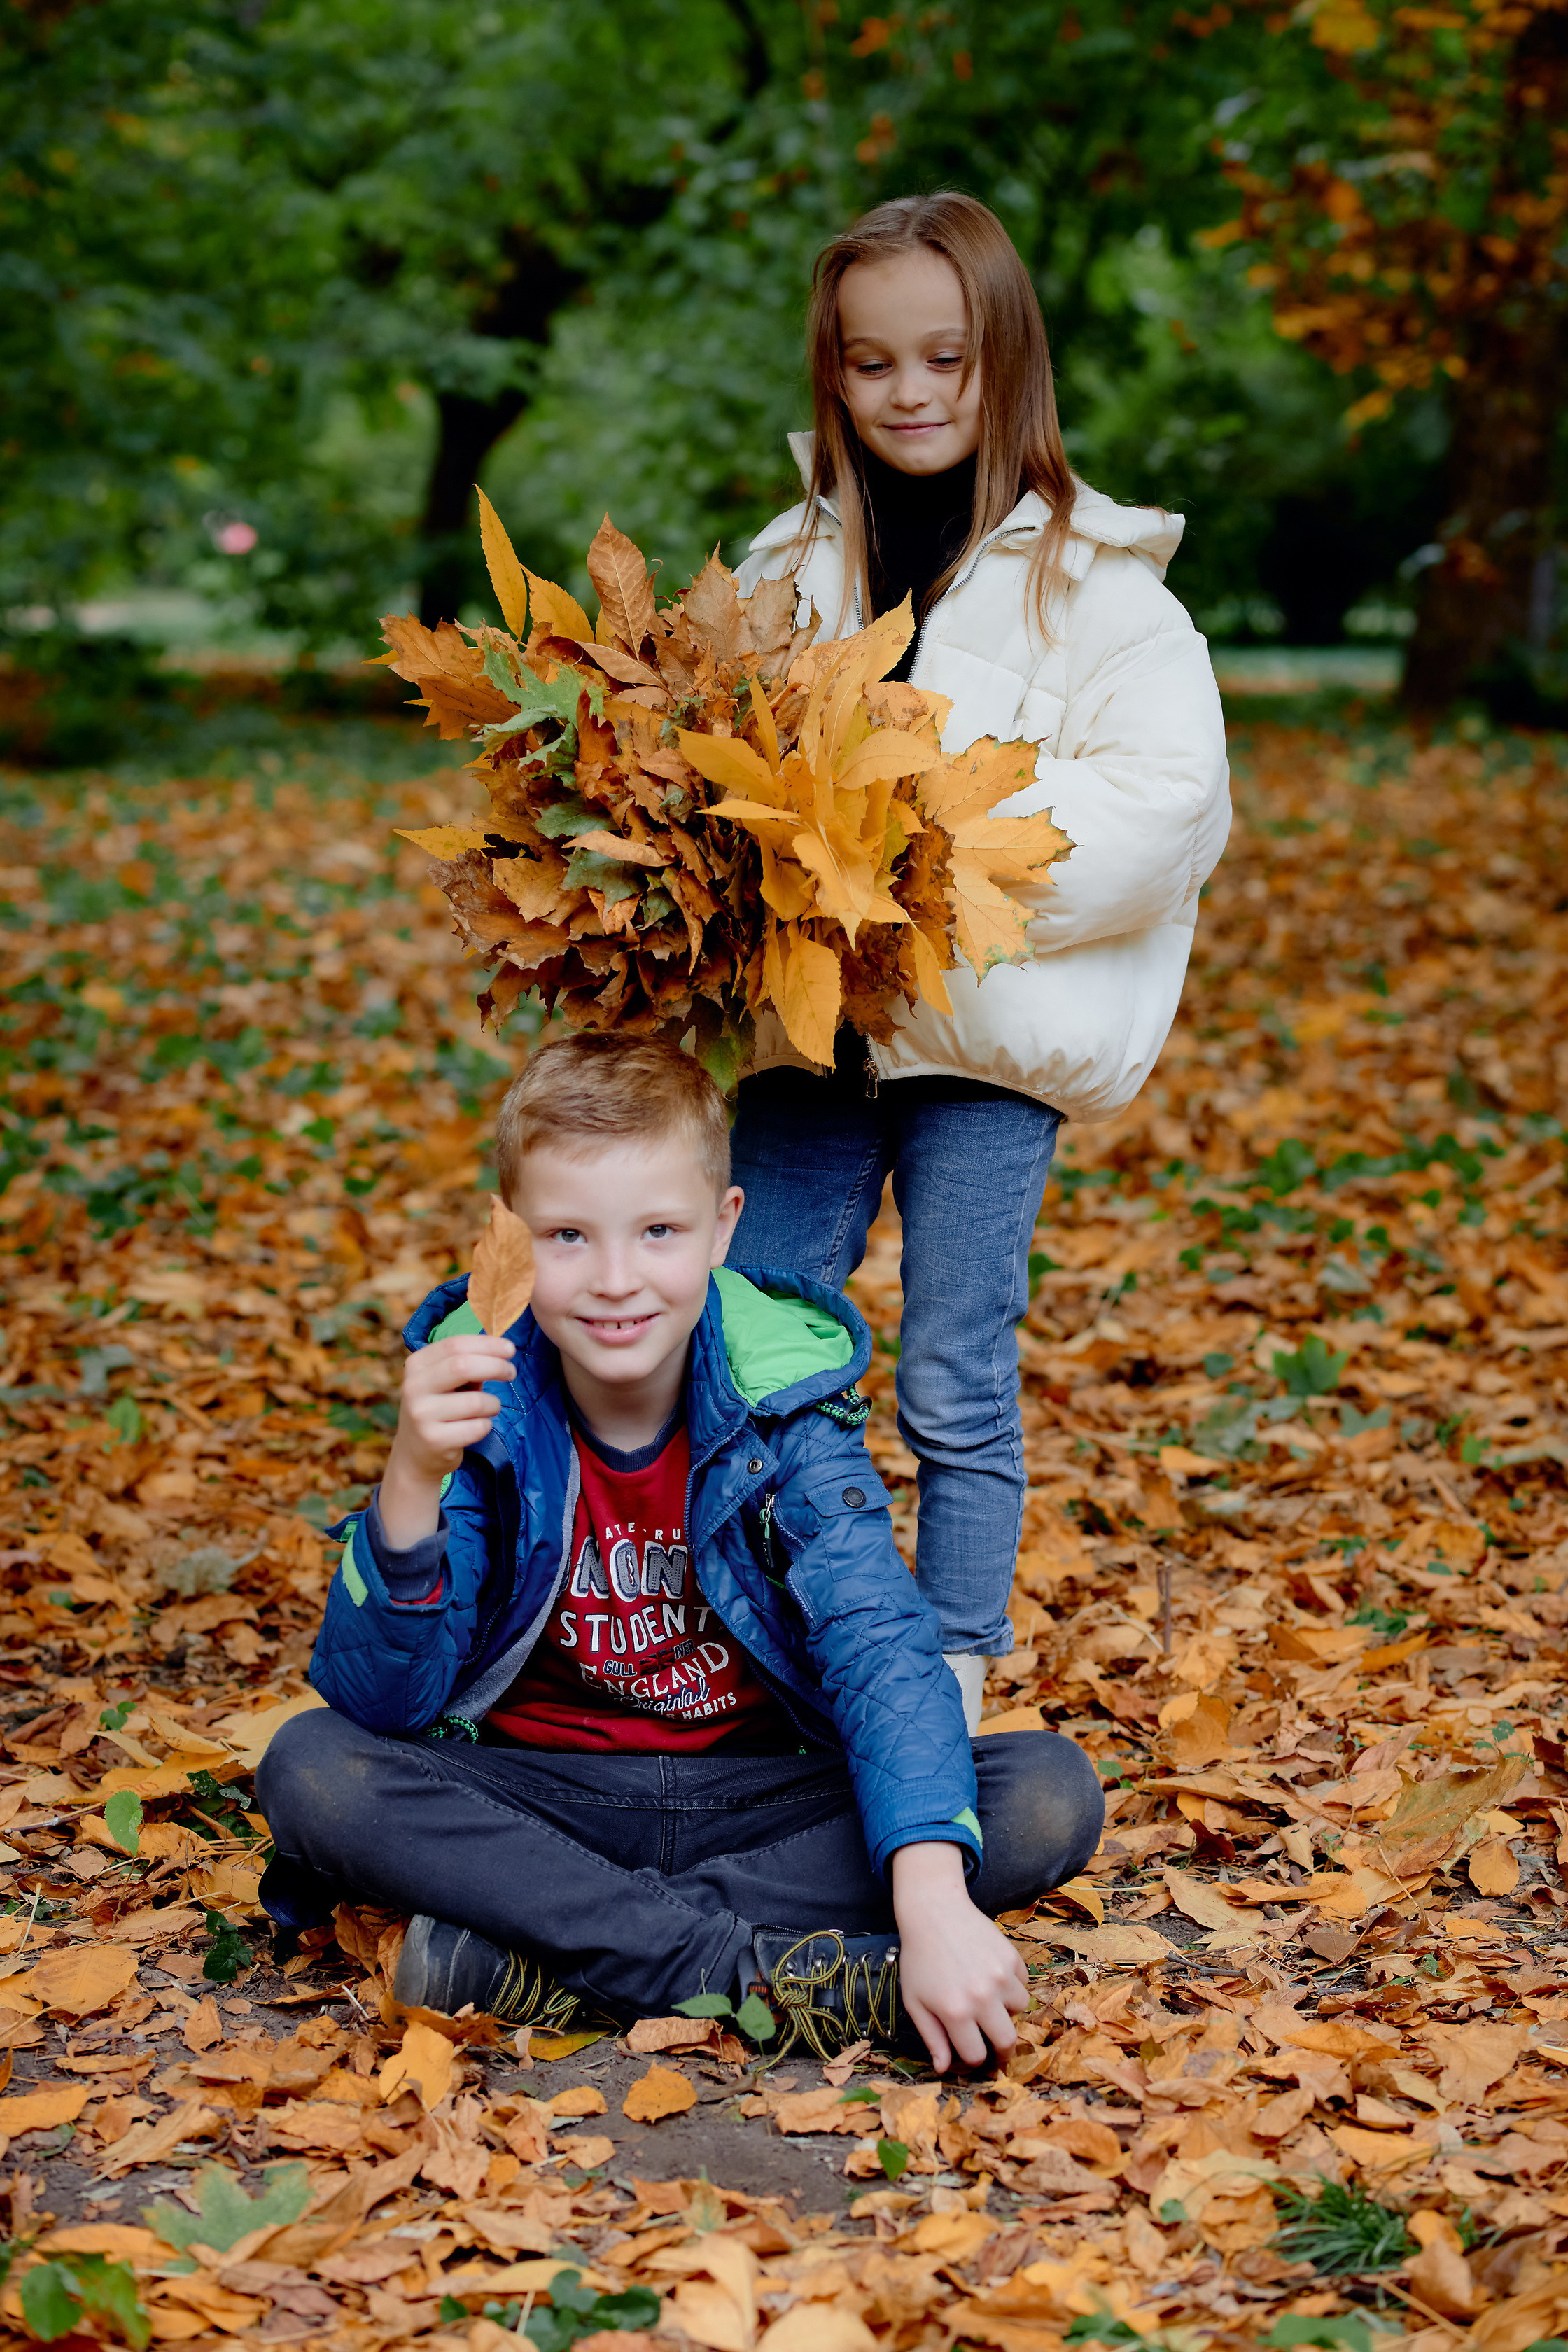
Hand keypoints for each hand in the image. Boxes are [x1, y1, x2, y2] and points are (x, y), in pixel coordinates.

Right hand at [378, 1335, 515, 1547]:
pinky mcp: (434, 1440)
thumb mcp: (444, 1382)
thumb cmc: (439, 1409)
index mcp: (416, 1365)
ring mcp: (421, 1415)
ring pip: (477, 1401)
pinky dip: (486, 1425)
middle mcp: (413, 1387)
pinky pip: (478, 1427)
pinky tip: (476, 1427)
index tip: (510, 1349)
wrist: (415, 1455)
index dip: (488, 1344)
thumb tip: (502, 1350)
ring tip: (488, 1409)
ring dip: (493, 1404)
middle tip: (511, 1372)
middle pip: (464, 1365)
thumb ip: (467, 1364)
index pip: (455, 1344)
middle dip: (496, 1366)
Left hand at [891, 1841, 1028, 2071]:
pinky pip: (1023, 1983)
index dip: (974, 2057)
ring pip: (1020, 2010)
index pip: (977, 2054)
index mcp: (955, 2013)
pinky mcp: (1012, 1957)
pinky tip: (992, 1975)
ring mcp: (1000, 1976)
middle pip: (1008, 2041)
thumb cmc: (919, 1959)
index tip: (972, 2050)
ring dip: (1007, 2011)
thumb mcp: (915, 2002)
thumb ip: (932, 2038)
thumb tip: (943, 2068)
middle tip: (994, 2041)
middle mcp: (982, 1997)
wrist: (934, 1912)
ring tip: (989, 1999)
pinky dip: (1012, 1985)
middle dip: (1001, 2047)